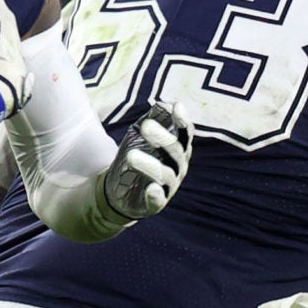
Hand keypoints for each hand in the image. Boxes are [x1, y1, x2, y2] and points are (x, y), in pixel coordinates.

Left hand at [103, 103, 191, 221]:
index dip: (182, 121)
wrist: (122, 191)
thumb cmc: (138, 157)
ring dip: (149, 164)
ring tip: (131, 156)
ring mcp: (169, 186)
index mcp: (177, 150)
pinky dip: (156, 195)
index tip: (177, 106)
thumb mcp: (140, 137)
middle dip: (162, 138)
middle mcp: (178, 167)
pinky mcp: (156, 203)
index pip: (185, 134)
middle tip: (145, 126)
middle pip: (175, 152)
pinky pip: (158, 200)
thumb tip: (162, 103)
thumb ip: (152, 120)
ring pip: (165, 174)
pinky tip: (150, 188)